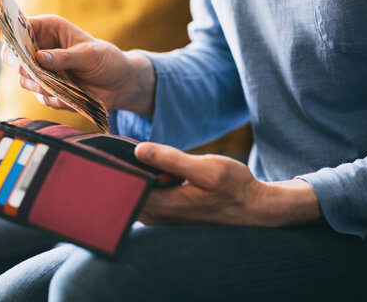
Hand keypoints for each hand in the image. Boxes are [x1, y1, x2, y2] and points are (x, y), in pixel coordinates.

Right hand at [1, 14, 155, 115]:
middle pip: (11, 56)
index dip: (14, 38)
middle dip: (23, 67)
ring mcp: (41, 71)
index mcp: (48, 29)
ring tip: (64, 86)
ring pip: (23, 79)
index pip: (19, 28)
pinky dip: (54, 99)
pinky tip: (72, 95)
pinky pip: (40, 97)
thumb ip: (65, 57)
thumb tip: (39, 59)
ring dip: (40, 86)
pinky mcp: (47, 90)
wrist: (120, 84)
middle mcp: (40, 48)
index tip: (21, 51)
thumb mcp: (89, 55)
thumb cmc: (107, 60)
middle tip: (38, 73)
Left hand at [134, 142, 321, 226]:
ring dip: (134, 175)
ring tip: (137, 156)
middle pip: (125, 192)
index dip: (117, 167)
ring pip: (134, 194)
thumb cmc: (233, 187)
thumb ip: (172, 160)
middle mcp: (156, 217)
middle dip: (123, 170)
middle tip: (122, 149)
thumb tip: (138, 150)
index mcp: (162, 206)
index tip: (113, 149)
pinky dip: (144, 181)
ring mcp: (160, 218)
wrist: (253, 208)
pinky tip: (152, 167)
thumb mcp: (207, 168)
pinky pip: (145, 196)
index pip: (124, 187)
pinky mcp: (166, 214)